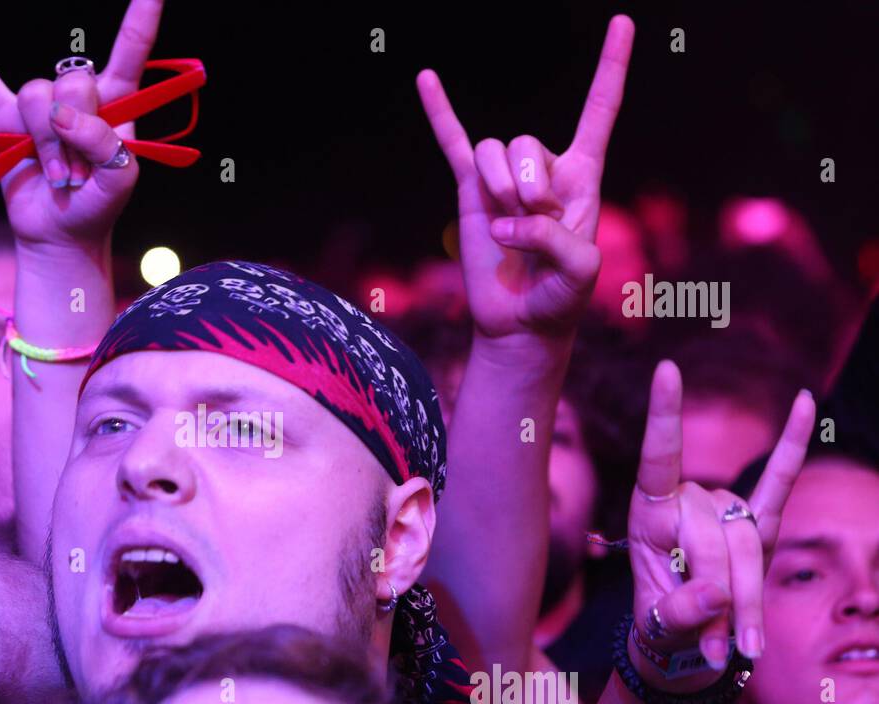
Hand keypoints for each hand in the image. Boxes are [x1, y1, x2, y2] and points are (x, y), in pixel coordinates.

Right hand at [0, 0, 163, 249]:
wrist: (61, 234)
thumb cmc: (99, 205)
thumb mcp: (121, 177)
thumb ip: (103, 140)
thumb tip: (61, 113)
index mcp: (117, 99)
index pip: (131, 50)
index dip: (142, 18)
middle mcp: (78, 94)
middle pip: (71, 80)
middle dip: (73, 132)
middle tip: (80, 172)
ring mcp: (40, 104)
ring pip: (35, 95)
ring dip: (45, 144)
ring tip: (58, 175)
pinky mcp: (5, 119)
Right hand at [416, 15, 633, 339]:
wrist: (521, 325)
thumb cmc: (561, 298)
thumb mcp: (581, 270)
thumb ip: (553, 238)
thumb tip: (503, 221)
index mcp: (582, 175)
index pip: (599, 109)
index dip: (612, 67)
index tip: (623, 22)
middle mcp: (542, 169)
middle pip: (528, 141)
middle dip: (530, 185)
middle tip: (535, 223)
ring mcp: (503, 179)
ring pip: (495, 149)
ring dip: (500, 187)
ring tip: (507, 228)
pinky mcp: (470, 194)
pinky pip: (453, 143)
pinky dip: (440, 111)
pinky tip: (426, 78)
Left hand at [626, 360, 815, 689]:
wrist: (687, 645)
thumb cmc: (663, 628)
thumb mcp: (658, 628)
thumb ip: (680, 613)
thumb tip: (714, 595)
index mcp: (649, 514)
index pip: (657, 460)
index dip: (664, 417)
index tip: (666, 369)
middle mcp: (688, 500)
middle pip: (716, 539)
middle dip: (719, 598)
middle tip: (717, 650)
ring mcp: (725, 507)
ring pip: (749, 547)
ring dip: (748, 602)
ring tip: (742, 648)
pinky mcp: (760, 521)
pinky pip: (781, 481)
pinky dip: (793, 445)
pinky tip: (806, 403)